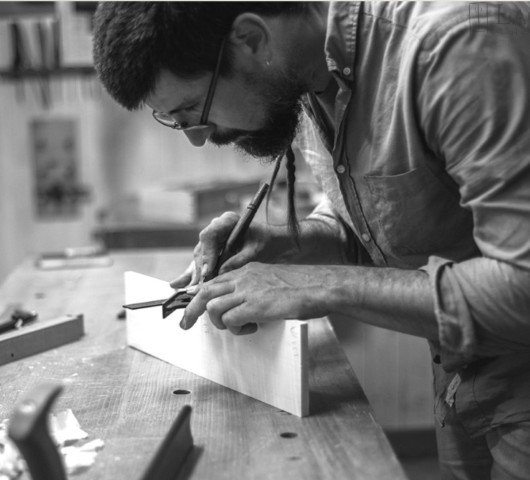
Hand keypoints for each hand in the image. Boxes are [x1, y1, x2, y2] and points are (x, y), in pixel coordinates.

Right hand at [170, 212, 279, 288]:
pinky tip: (176, 285)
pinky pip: (198, 264)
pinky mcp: (210, 252)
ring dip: (195, 275)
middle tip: (199, 286)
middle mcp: (215, 229)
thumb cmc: (265, 242)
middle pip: (201, 249)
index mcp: (227, 221)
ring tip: (192, 290)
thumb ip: (239, 259)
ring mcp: (211, 241)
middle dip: (199, 270)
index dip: (206, 255)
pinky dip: (190, 275)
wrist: (270, 243)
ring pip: (198, 258)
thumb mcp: (256, 250)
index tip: (206, 272)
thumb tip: (222, 273)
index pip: (209, 235)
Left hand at [180, 263, 331, 333]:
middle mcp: (243, 278)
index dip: (198, 296)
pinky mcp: (256, 305)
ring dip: (221, 323)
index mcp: (247, 271)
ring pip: (214, 307)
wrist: (320, 286)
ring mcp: (249, 290)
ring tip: (237, 327)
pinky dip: (237, 329)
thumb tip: (241, 305)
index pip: (213, 282)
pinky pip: (231, 320)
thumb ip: (253, 289)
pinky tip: (251, 328)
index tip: (190, 306)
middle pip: (205, 293)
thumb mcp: (271, 281)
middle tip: (185, 325)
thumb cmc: (302, 286)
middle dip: (190, 310)